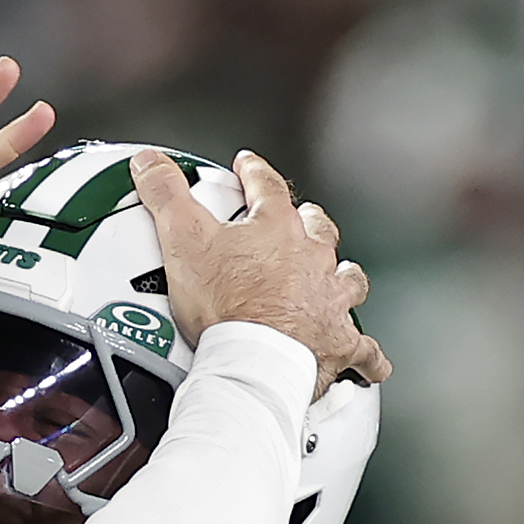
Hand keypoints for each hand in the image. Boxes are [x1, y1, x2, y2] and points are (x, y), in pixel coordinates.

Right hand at [129, 151, 390, 397]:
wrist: (253, 359)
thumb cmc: (226, 306)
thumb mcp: (183, 239)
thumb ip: (166, 196)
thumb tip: (151, 163)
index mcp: (277, 230)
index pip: (267, 187)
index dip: (255, 173)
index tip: (249, 167)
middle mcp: (312, 260)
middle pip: (318, 230)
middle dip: (310, 222)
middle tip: (301, 220)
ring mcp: (328, 301)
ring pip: (347, 280)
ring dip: (343, 277)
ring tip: (339, 278)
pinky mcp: (337, 343)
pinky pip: (363, 350)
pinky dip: (367, 355)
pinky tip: (371, 360)